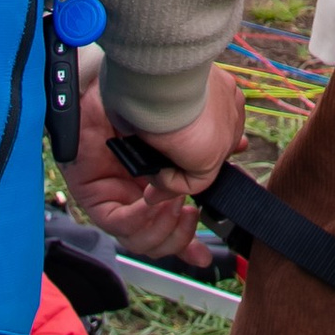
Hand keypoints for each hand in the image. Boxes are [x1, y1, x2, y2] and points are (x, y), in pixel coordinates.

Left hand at [59, 61, 247, 262]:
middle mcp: (139, 193)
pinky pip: (120, 226)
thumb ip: (215, 156)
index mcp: (163, 181)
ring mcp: (117, 196)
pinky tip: (153, 201)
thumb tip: (238, 152)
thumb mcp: (202, 133)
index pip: (175, 226)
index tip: (205, 254)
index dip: (190, 244)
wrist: (134, 80)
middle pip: (158, 241)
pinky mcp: (96, 198)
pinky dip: (142, 219)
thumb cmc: (164, 101)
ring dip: (164, 228)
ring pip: (140, 241)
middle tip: (190, 212)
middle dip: (180, 237)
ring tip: (174, 202)